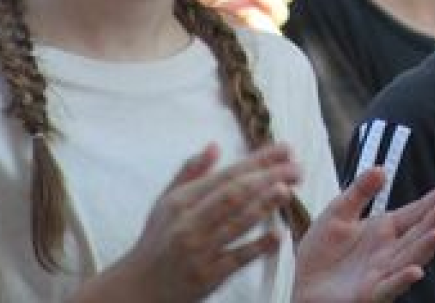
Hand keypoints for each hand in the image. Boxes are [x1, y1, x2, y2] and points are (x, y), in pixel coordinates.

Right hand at [101, 143, 300, 302]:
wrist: (137, 289)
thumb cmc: (157, 241)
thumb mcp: (166, 203)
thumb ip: (191, 172)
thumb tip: (215, 145)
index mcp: (182, 201)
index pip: (227, 175)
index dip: (258, 160)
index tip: (285, 149)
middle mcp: (190, 223)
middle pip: (235, 194)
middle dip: (268, 177)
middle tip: (296, 167)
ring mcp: (199, 250)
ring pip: (237, 223)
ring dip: (265, 205)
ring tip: (288, 189)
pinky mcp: (207, 277)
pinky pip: (237, 259)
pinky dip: (258, 246)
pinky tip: (279, 235)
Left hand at [293, 168, 434, 302]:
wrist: (301, 285)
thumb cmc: (322, 251)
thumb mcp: (338, 212)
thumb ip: (359, 192)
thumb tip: (380, 168)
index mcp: (385, 229)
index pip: (415, 213)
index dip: (434, 202)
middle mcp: (390, 251)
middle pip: (418, 234)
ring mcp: (383, 273)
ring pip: (410, 258)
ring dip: (427, 247)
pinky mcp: (370, 294)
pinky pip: (389, 287)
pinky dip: (402, 279)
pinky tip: (416, 270)